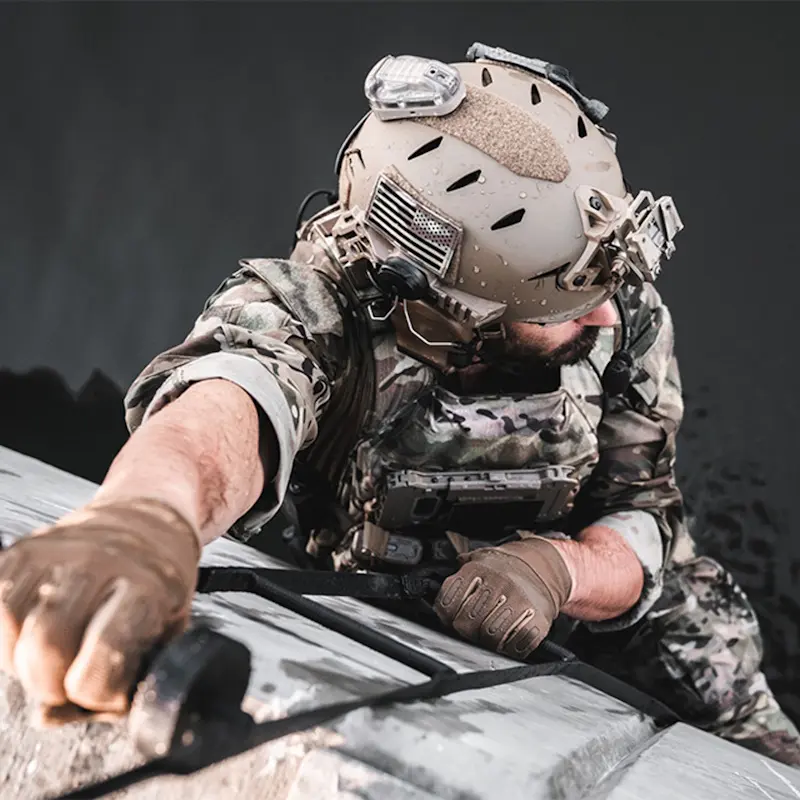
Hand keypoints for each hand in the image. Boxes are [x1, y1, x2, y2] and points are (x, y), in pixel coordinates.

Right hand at [0, 498, 199, 723]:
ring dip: (27, 663)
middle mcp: (101, 562)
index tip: (104, 690)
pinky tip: (34, 634)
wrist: (147, 521)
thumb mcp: (168, 632)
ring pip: (15, 633)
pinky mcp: (23, 551)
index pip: (105, 656)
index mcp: (148, 585)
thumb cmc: (159, 583)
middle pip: (48, 649)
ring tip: (55, 655)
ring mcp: (58, 553)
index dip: (97, 692)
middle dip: (53, 686)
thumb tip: (51, 715)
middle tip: (69, 682)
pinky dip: (8, 636)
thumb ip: (123, 680)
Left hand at [433, 537, 572, 658]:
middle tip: (471, 627)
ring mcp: (519, 600)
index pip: (448, 602)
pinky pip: (516, 645)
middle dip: (465, 630)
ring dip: (487, 641)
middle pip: (466, 623)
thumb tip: (426, 585)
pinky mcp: (538, 619)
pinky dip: (510, 647)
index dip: (445, 614)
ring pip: (490, 636)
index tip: (450, 616)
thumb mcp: (478, 560)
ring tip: (490, 632)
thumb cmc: (505, 568)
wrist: (546, 566)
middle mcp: (499, 582)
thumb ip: (456, 574)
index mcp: (478, 569)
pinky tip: (509, 637)